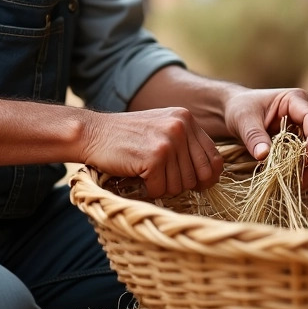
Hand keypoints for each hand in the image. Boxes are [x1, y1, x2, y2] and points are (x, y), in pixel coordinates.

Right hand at [79, 107, 222, 198]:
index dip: (207, 177)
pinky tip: (138, 175)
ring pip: (181, 185)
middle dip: (182, 184)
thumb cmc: (126, 137)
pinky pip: (161, 189)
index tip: (195, 184)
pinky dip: (148, 189)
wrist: (93, 133)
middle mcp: (181, 126)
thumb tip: (211, 176)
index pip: (214, 158)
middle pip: (200, 175)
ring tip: (147, 173)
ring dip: (163, 187)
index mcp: (186, 119)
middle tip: (162, 178)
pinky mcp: (154, 156)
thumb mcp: (162, 129)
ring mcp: (169, 141)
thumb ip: (186, 145)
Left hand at [222, 88, 307, 189]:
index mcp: (296, 99)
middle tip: (302, 181)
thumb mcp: (243, 120)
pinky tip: (293, 182)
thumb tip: (263, 155)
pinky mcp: (303, 142)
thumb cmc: (241, 108)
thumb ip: (254, 137)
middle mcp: (307, 112)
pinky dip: (305, 171)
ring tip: (295, 185)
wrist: (236, 110)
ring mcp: (307, 128)